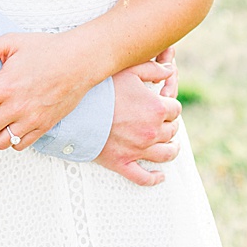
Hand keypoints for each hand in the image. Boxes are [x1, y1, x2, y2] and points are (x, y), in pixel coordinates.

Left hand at [0, 30, 101, 150]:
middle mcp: (17, 107)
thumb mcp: (10, 42)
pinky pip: (22, 145)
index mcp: (4, 87)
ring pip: (1, 142)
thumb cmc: (47, 49)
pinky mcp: (45, 126)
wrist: (80, 60)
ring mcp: (32, 119)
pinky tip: (11, 126)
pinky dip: (12, 140)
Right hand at [94, 57, 182, 187]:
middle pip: (172, 130)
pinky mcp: (123, 163)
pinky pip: (144, 177)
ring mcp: (138, 150)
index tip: (162, 103)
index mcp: (156, 108)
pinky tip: (159, 176)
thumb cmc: (98, 88)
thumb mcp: (126, 70)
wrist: (71, 110)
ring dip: (171, 149)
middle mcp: (151, 131)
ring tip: (170, 145)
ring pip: (166, 154)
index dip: (170, 104)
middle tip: (161, 120)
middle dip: (168, 124)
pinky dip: (154, 178)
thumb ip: (152, 68)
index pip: (175, 109)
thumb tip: (170, 71)